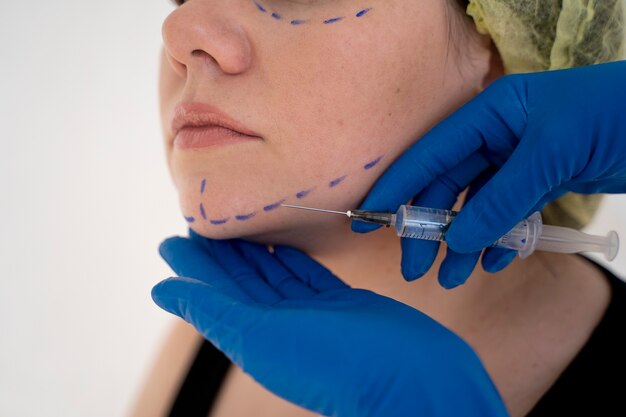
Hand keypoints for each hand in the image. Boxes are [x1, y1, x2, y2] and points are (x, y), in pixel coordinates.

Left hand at [151, 232, 507, 416]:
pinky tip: (283, 243)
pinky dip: (292, 259)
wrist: (413, 380)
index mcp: (254, 336)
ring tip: (237, 225)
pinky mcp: (341, 303)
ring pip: (274, 275)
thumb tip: (160, 289)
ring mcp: (312, 314)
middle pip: (242, 282)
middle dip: (221, 254)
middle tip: (202, 220)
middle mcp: (280, 326)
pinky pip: (308, 275)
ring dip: (254, 252)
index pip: (215, 293)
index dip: (194, 266)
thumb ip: (213, 309)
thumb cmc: (337, 364)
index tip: (175, 236)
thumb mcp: (263, 336)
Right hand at [353, 61, 625, 287]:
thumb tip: (457, 239)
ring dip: (463, 242)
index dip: (398, 186)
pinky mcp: (540, 180)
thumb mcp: (553, 154)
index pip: (431, 153)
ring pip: (476, 205)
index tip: (370, 218)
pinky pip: (507, 213)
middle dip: (430, 227)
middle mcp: (497, 135)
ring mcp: (518, 160)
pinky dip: (499, 238)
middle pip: (448, 186)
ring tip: (452, 277)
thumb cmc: (615, 116)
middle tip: (414, 267)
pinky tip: (495, 260)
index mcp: (491, 114)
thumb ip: (502, 198)